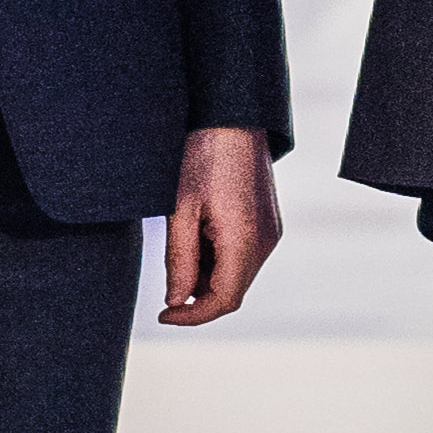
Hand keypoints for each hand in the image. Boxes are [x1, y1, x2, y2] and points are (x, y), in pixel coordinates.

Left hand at [161, 126, 280, 324]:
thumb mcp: (181, 209)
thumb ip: (180, 260)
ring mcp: (270, 231)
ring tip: (182, 239)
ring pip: (238, 274)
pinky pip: (244, 254)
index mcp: (245, 240)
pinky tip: (198, 230)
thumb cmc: (202, 155)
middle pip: (232, 291)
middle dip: (197, 295)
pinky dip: (218, 257)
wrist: (232, 116)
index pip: (224, 301)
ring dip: (207, 274)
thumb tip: (176, 302)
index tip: (163, 314)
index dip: (192, 316)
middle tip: (167, 277)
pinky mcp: (267, 221)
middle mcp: (265, 241)